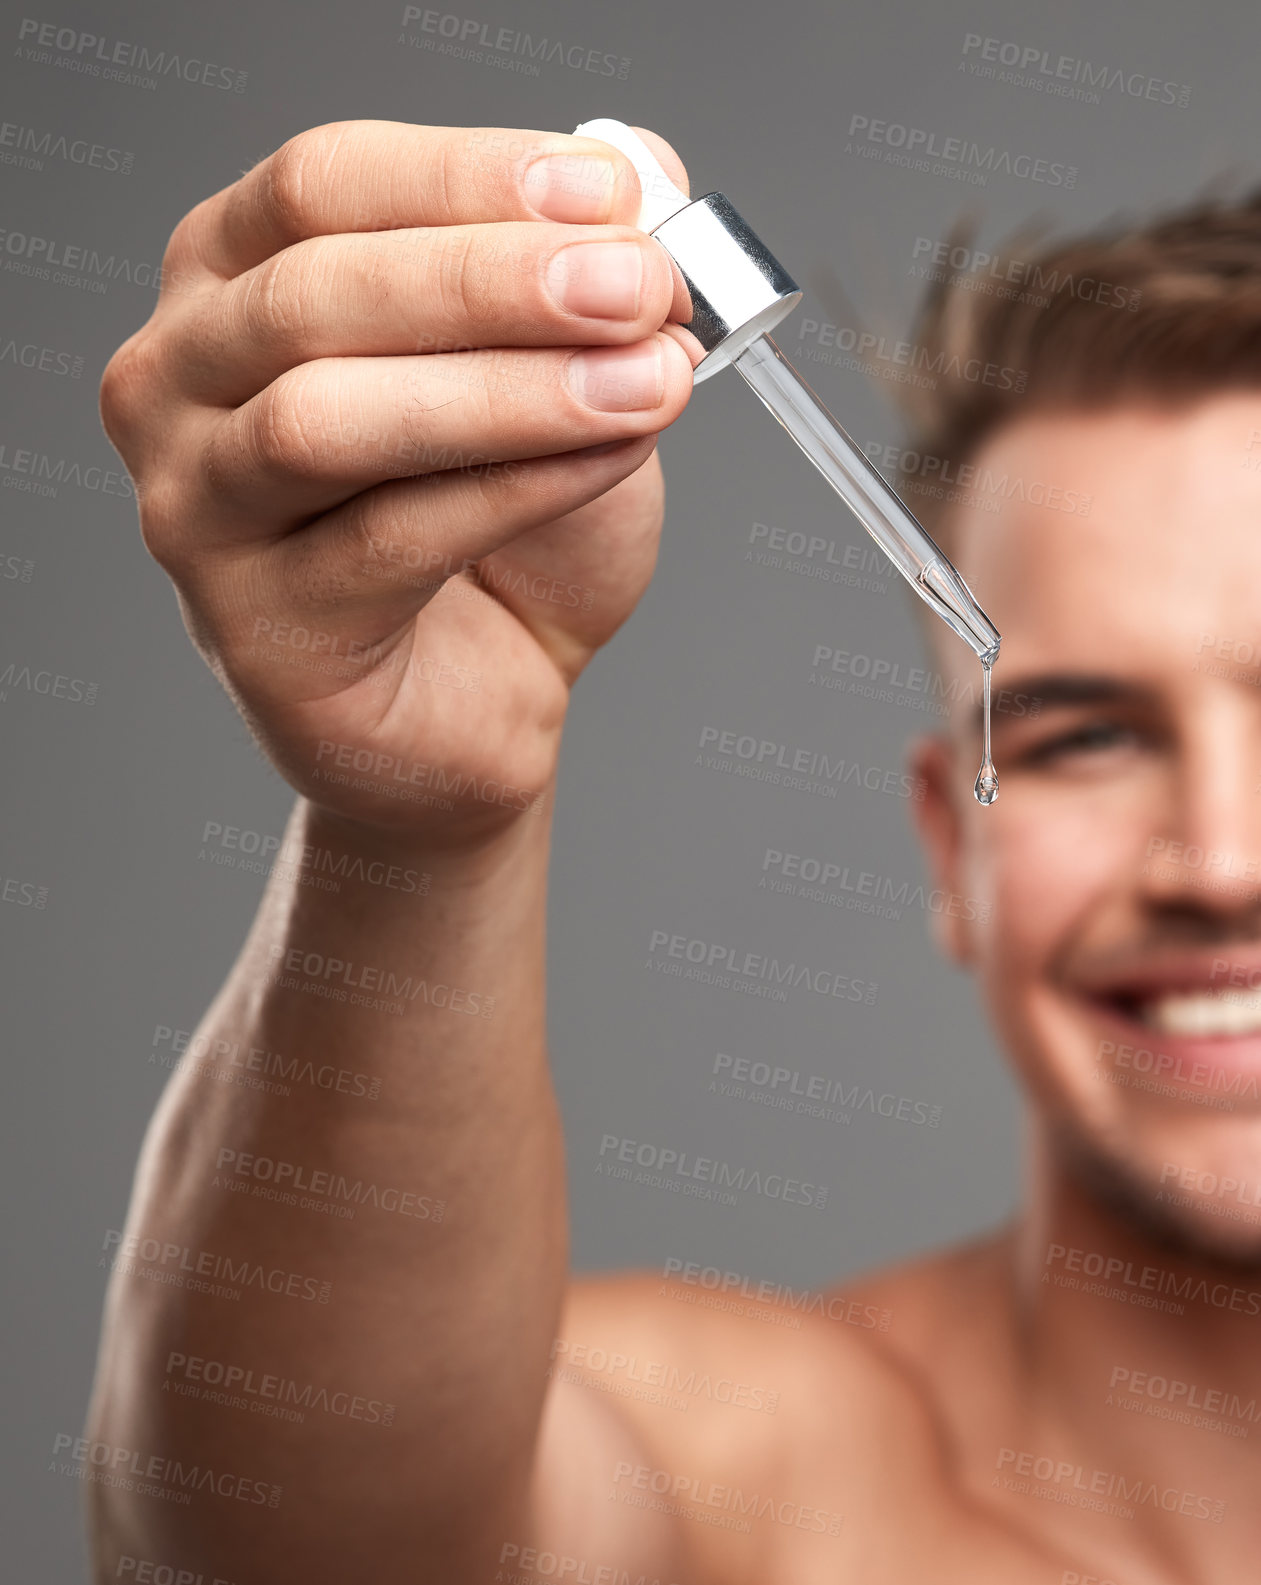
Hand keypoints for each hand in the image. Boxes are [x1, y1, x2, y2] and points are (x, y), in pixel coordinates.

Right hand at [100, 121, 695, 846]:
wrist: (484, 701)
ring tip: (647, 380)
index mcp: (232, 281)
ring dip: (508, 391)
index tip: (611, 195)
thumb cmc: (501, 534)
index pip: (322, 184)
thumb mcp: (551, 374)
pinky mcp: (255, 630)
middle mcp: (180, 384)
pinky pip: (385, 542)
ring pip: (328, 420)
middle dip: (495, 281)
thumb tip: (639, 168)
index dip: (469, 178)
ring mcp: (196, 511)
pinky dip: (517, 490)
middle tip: (638, 287)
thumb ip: (576, 273)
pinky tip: (613, 457)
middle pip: (313, 292)